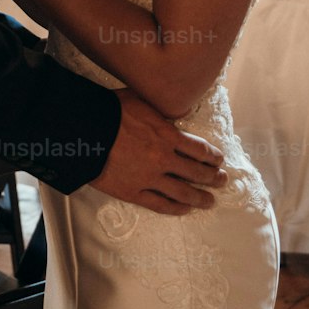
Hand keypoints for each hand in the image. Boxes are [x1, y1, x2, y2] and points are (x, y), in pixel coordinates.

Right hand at [91, 88, 227, 215]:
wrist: (85, 131)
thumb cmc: (109, 111)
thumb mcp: (139, 99)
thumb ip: (158, 109)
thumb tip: (168, 108)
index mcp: (167, 134)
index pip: (199, 149)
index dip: (213, 156)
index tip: (219, 160)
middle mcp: (163, 158)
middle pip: (196, 172)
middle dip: (213, 177)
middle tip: (223, 181)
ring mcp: (150, 177)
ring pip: (183, 192)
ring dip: (200, 197)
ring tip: (210, 201)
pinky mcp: (134, 192)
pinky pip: (160, 204)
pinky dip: (175, 208)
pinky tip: (185, 209)